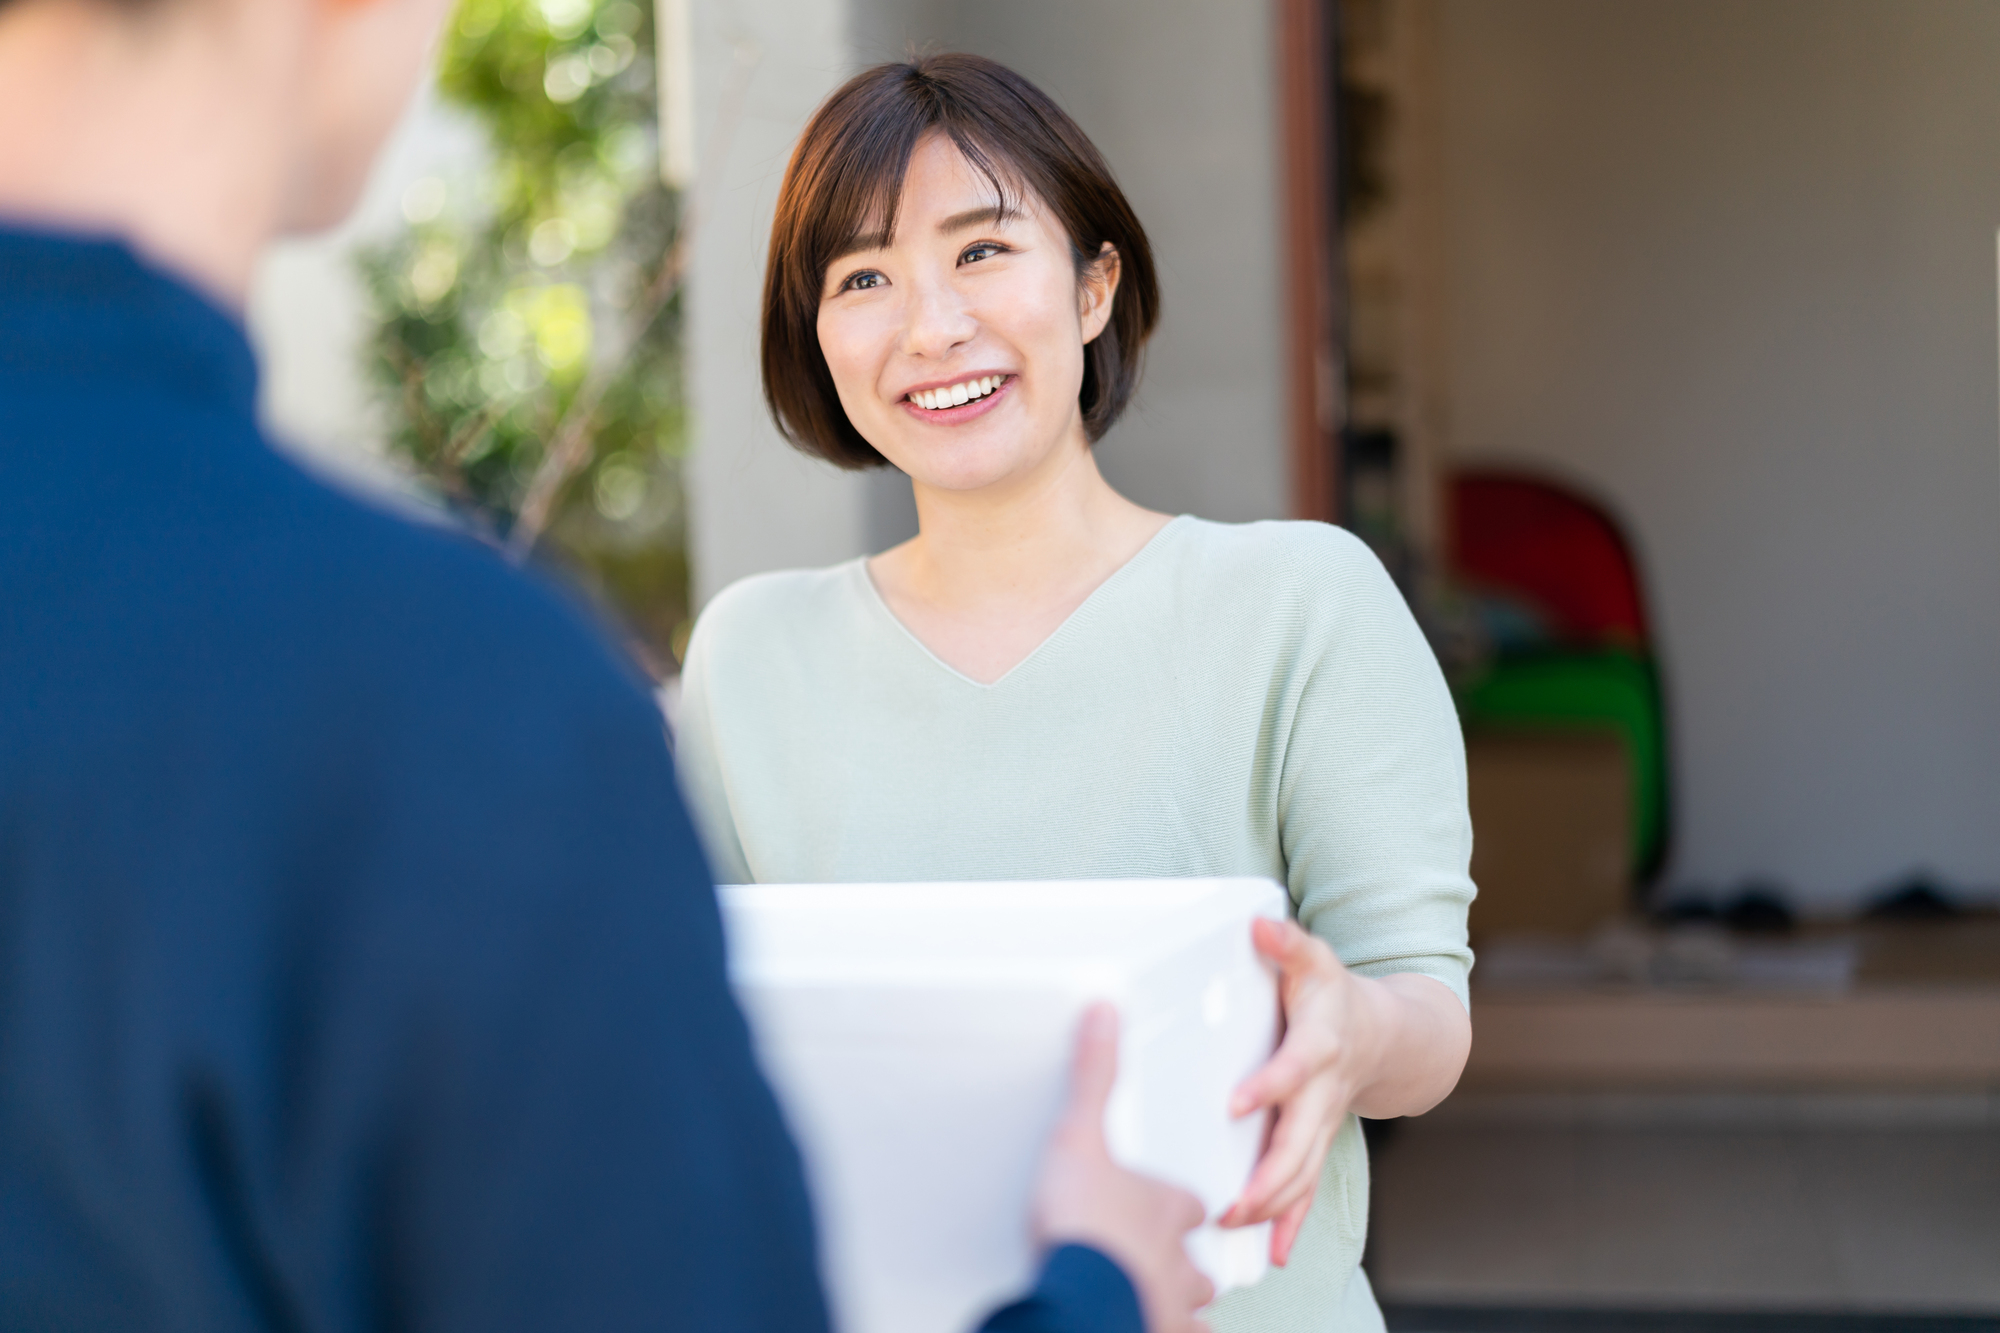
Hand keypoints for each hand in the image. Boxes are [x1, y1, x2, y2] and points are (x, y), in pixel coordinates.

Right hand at [1033, 1003, 1215, 1332]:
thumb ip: (1096, 1075)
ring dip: (1182, 1298)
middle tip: (1168, 1254)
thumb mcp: (1080, 1133)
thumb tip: (1106, 1014)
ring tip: (1169, 1298)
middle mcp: (1177, 1256)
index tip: (1172, 1202)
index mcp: (1166, 1205)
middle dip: (1187, 1257)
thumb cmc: (1084, 1219)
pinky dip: (1170, 1331)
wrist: (1082, 1292)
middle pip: (1197, 1259)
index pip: (1188, 1202)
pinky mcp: (1156, 1331)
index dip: (1179, 1202)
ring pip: (1191, 1301)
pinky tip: (1152, 1326)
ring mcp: (1169, 1300)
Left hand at [1218, 918, 1368, 1267]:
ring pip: (1304, 1172)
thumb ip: (1286, 943)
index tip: (1236, 1105)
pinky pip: (1308, 1187)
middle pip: (1302, 1140)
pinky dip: (1292, 1220)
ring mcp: (1324, 1121)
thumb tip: (1259, 925)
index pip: (1295, 1067)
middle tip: (1235, 1201)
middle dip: (1270, 1175)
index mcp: (1318, 1045)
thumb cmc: (1334, 994)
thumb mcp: (1314, 958)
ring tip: (1235, 1223)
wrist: (1387, 1034)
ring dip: (1273, 1204)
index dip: (1270, 1085)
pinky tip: (1273, 1251)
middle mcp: (1323, 1091)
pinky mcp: (1319, 1140)